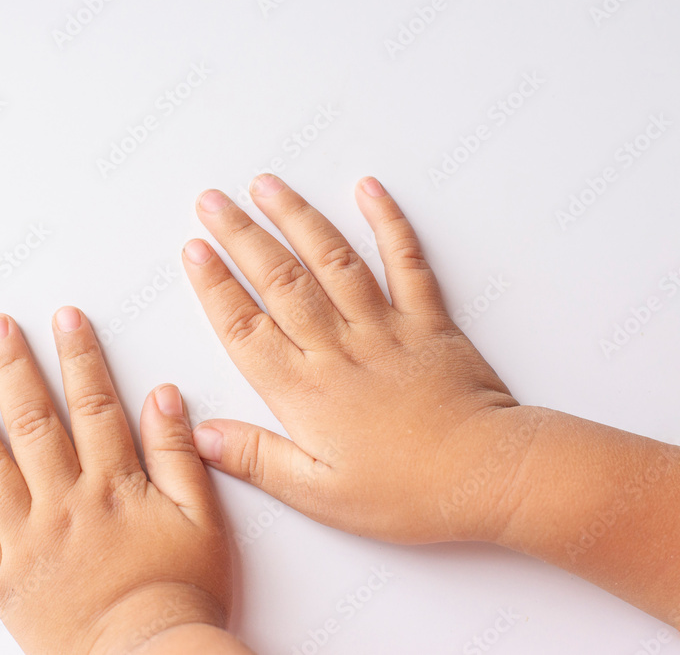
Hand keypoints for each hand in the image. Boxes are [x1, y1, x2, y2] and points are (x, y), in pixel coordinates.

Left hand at [0, 310, 237, 654]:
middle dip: (13, 368)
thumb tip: (164, 398)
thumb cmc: (179, 594)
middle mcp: (63, 503)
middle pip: (33, 421)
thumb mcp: (202, 520)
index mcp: (113, 486)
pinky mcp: (2, 573)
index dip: (79, 356)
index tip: (65, 320)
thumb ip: (179, 455)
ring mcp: (27, 537)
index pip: (93, 404)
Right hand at [182, 174, 523, 543]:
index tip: (194, 251)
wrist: (485, 475)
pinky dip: (387, 221)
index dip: (215, 286)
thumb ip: (257, 458)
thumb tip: (200, 435)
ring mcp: (383, 326)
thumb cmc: (405, 493)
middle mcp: (337, 347)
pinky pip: (404, 260)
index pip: (245, 327)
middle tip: (212, 201)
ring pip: (331, 259)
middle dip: (241, 235)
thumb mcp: (318, 494)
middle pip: (278, 280)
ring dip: (296, 217)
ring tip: (266, 185)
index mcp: (305, 391)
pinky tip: (367, 189)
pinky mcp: (426, 319)